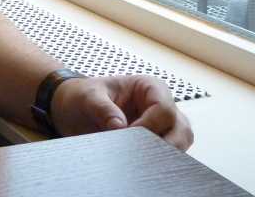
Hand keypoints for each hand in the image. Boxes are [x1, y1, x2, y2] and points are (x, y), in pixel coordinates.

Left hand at [51, 75, 192, 150]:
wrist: (74, 108)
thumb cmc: (83, 96)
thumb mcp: (88, 97)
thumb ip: (103, 109)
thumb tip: (120, 127)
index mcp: (149, 87)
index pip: (164, 109)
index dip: (149, 126)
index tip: (126, 136)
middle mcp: (162, 105)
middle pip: (181, 129)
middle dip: (162, 145)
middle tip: (136, 155)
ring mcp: (164, 126)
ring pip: (180, 144)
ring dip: (163, 155)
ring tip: (137, 161)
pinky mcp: (158, 143)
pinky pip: (170, 156)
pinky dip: (159, 162)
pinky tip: (140, 166)